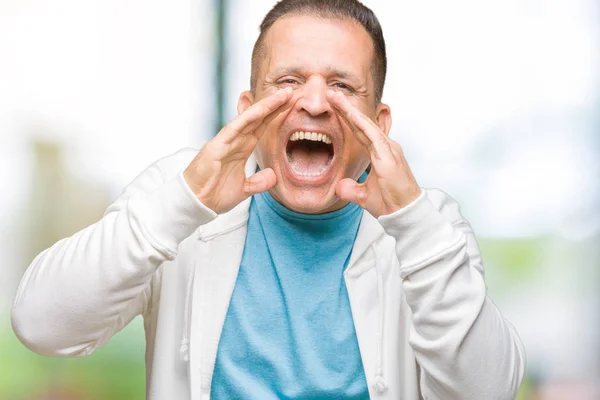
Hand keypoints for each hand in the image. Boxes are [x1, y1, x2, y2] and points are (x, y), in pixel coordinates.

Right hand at [184, 87, 292, 213]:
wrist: (196, 203)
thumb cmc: (215, 194)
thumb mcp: (244, 189)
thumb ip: (259, 182)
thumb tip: (273, 175)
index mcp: (242, 148)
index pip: (262, 126)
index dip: (276, 114)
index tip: (291, 102)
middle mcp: (235, 141)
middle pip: (257, 118)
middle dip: (274, 104)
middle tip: (290, 91)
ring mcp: (225, 142)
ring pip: (247, 119)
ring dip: (264, 107)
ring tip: (280, 95)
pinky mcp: (216, 147)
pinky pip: (233, 129)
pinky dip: (246, 119)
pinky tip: (259, 110)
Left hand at [327, 90, 421, 216]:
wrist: (405, 214)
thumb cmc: (390, 204)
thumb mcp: (365, 196)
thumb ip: (352, 189)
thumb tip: (339, 187)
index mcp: (380, 153)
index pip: (360, 132)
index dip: (347, 119)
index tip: (333, 108)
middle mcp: (386, 148)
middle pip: (362, 124)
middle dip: (346, 108)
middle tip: (331, 94)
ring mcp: (389, 150)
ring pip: (367, 125)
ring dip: (350, 111)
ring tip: (336, 97)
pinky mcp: (389, 157)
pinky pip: (374, 136)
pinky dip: (362, 124)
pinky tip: (350, 115)